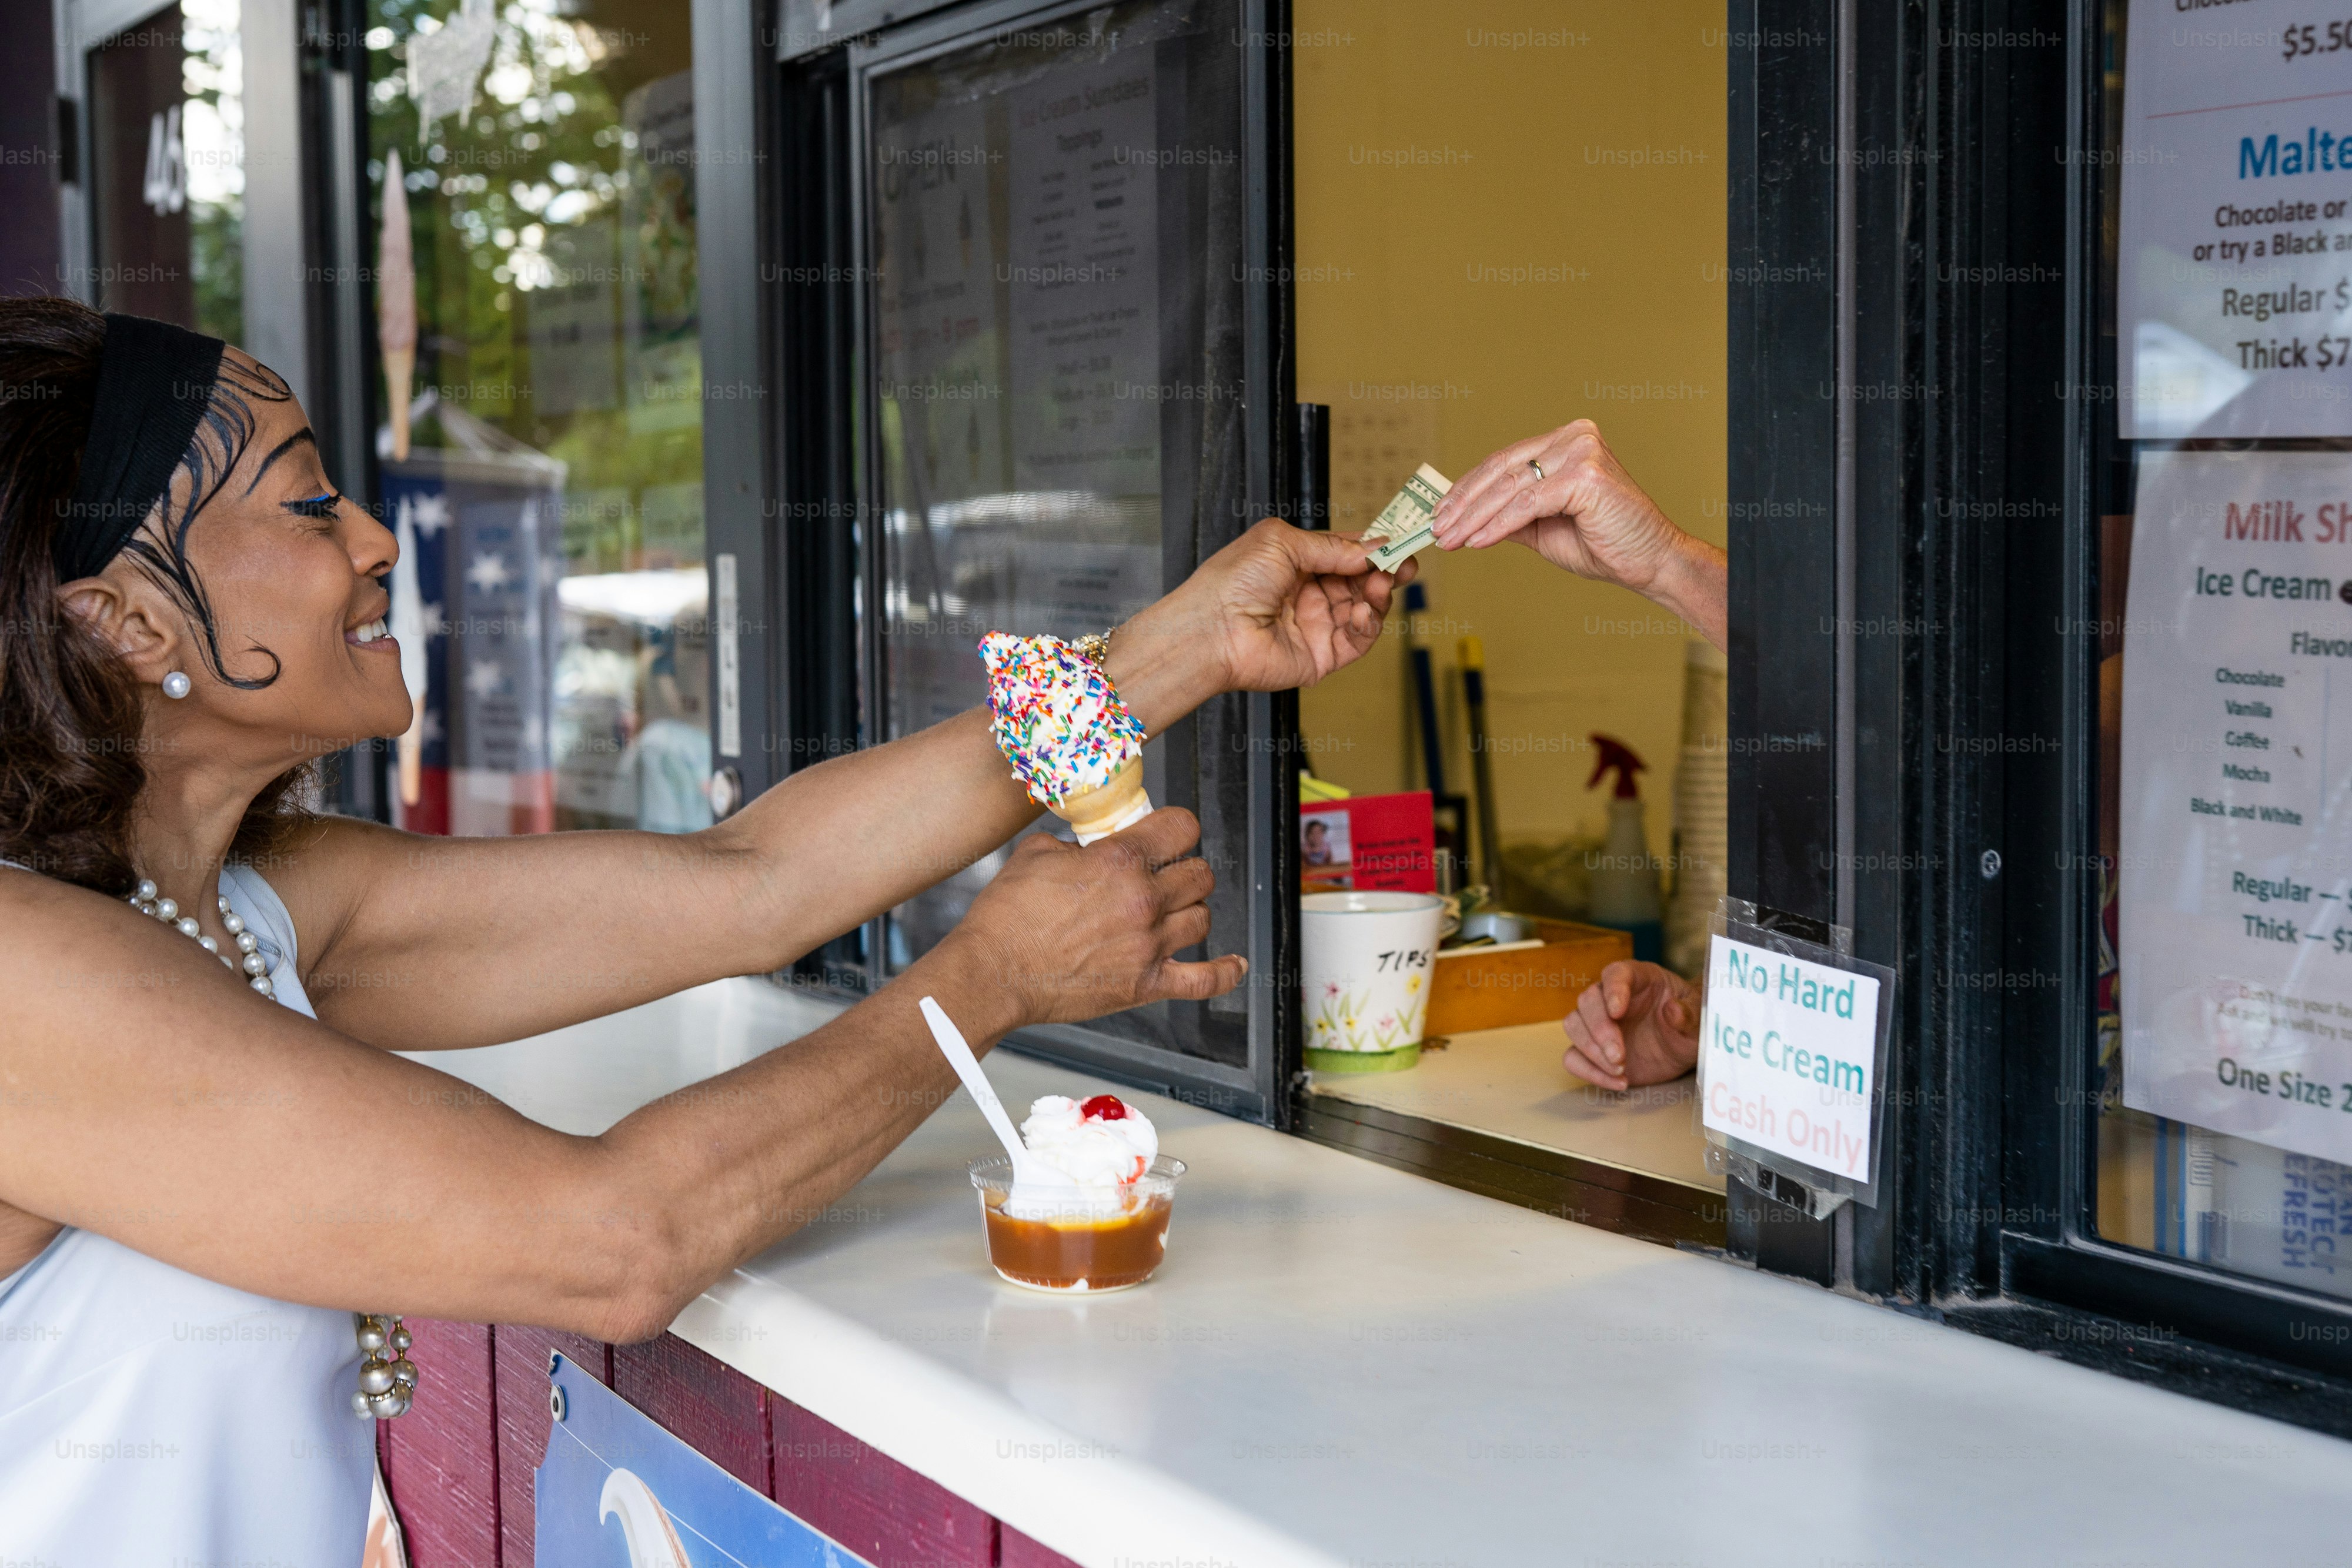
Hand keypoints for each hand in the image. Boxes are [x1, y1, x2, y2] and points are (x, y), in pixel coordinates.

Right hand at [944, 807, 1244, 1027]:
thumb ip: (1074, 843)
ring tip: (1174, 911)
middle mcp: (1143, 901)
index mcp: (1119, 861)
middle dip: (1185, 868)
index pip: (1181, 827)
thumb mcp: (1035, 854)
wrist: (992, 973)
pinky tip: (1234, 965)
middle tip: (1168, 874)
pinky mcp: (1145, 985)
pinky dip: (1225, 973)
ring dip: (1191, 910)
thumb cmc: (1006, 918)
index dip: (1178, 827)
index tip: (1171, 833)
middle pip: (1199, 873)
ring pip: (1203, 918)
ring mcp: (1148, 945)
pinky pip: (1205, 980)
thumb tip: (1089, 847)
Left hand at [1110, 519, 1409, 726]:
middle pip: (1362, 581)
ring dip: (1379, 595)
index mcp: (1297, 563)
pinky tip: (1364, 610)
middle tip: (1405, 563)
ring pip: (1366, 609)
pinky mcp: (1322, 656)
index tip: (1400, 540)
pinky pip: (1358, 640)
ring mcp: (1317, 626)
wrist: (1212, 629)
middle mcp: (1309, 594)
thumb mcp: (1282, 542)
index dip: (1374, 548)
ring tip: (1380, 584)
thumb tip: (1372, 548)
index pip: (1347, 553)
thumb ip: (1331, 545)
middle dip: (1386, 571)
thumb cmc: (1231, 582)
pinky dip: (1369, 624)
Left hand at [1428, 420, 1723, 648]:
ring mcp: (1582, 451)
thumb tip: (1465, 517)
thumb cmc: (1605, 544)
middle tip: (1436, 528)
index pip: (1503, 460)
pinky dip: (1497, 525)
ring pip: (1509, 487)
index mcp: (1566, 440)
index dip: (1466, 488)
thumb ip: (1510, 514)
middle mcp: (1574, 436)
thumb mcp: (1544, 527)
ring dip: (1472, 517)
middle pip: (1501, 469)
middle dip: (1463, 502)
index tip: (1440, 512)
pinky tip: (1476, 541)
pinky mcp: (1585, 476)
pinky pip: (1527, 503)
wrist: (1651, 563)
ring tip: (1449, 539)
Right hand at [1562, 960, 1700, 1091]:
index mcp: (1638, 978)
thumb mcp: (1699, 1020)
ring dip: (1591, 1050)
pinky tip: (1617, 1082)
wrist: (1683, 1049)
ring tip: (1620, 1069)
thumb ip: (1689, 1014)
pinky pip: (1573, 1057)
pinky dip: (1588, 1071)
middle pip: (1587, 1001)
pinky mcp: (1593, 1049)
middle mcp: (1610, 997)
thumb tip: (1673, 1010)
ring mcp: (1598, 1023)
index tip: (1617, 1011)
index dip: (1613, 990)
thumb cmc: (1689, 1025)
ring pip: (1573, 1026)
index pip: (1615, 974)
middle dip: (1599, 1030)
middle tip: (1619, 1056)